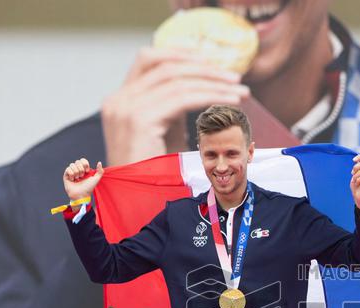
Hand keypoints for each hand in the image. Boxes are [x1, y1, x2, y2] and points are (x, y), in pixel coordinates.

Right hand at [63, 158, 103, 201]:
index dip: (85, 164)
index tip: (87, 171)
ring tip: (77, 179)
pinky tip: (72, 180)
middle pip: (77, 161)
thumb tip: (99, 162)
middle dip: (81, 169)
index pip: (82, 160)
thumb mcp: (96, 179)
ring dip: (76, 172)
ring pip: (72, 165)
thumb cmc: (89, 188)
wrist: (81, 195)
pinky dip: (72, 174)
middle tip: (82, 177)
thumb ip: (100, 171)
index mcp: (84, 170)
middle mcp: (77, 170)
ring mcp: (71, 173)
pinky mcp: (66, 176)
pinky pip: (68, 169)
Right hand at [102, 48, 249, 164]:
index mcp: (119, 99)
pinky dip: (211, 96)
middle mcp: (119, 99)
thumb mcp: (163, 132)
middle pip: (166, 66)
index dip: (181, 54)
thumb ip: (172, 107)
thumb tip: (198, 88)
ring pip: (178, 80)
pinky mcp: (140, 120)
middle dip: (204, 68)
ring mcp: (126, 108)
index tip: (210, 62)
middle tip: (233, 77)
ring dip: (214, 82)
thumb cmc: (154, 174)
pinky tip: (231, 100)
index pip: (149, 60)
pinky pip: (183, 98)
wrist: (138, 201)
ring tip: (240, 90)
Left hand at [350, 154, 359, 210]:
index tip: (353, 160)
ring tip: (354, 180)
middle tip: (352, 173)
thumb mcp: (354, 175)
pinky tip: (357, 183)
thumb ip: (357, 168)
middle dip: (356, 167)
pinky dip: (358, 179)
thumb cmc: (356, 186)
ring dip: (355, 175)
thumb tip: (357, 160)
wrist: (358, 197)